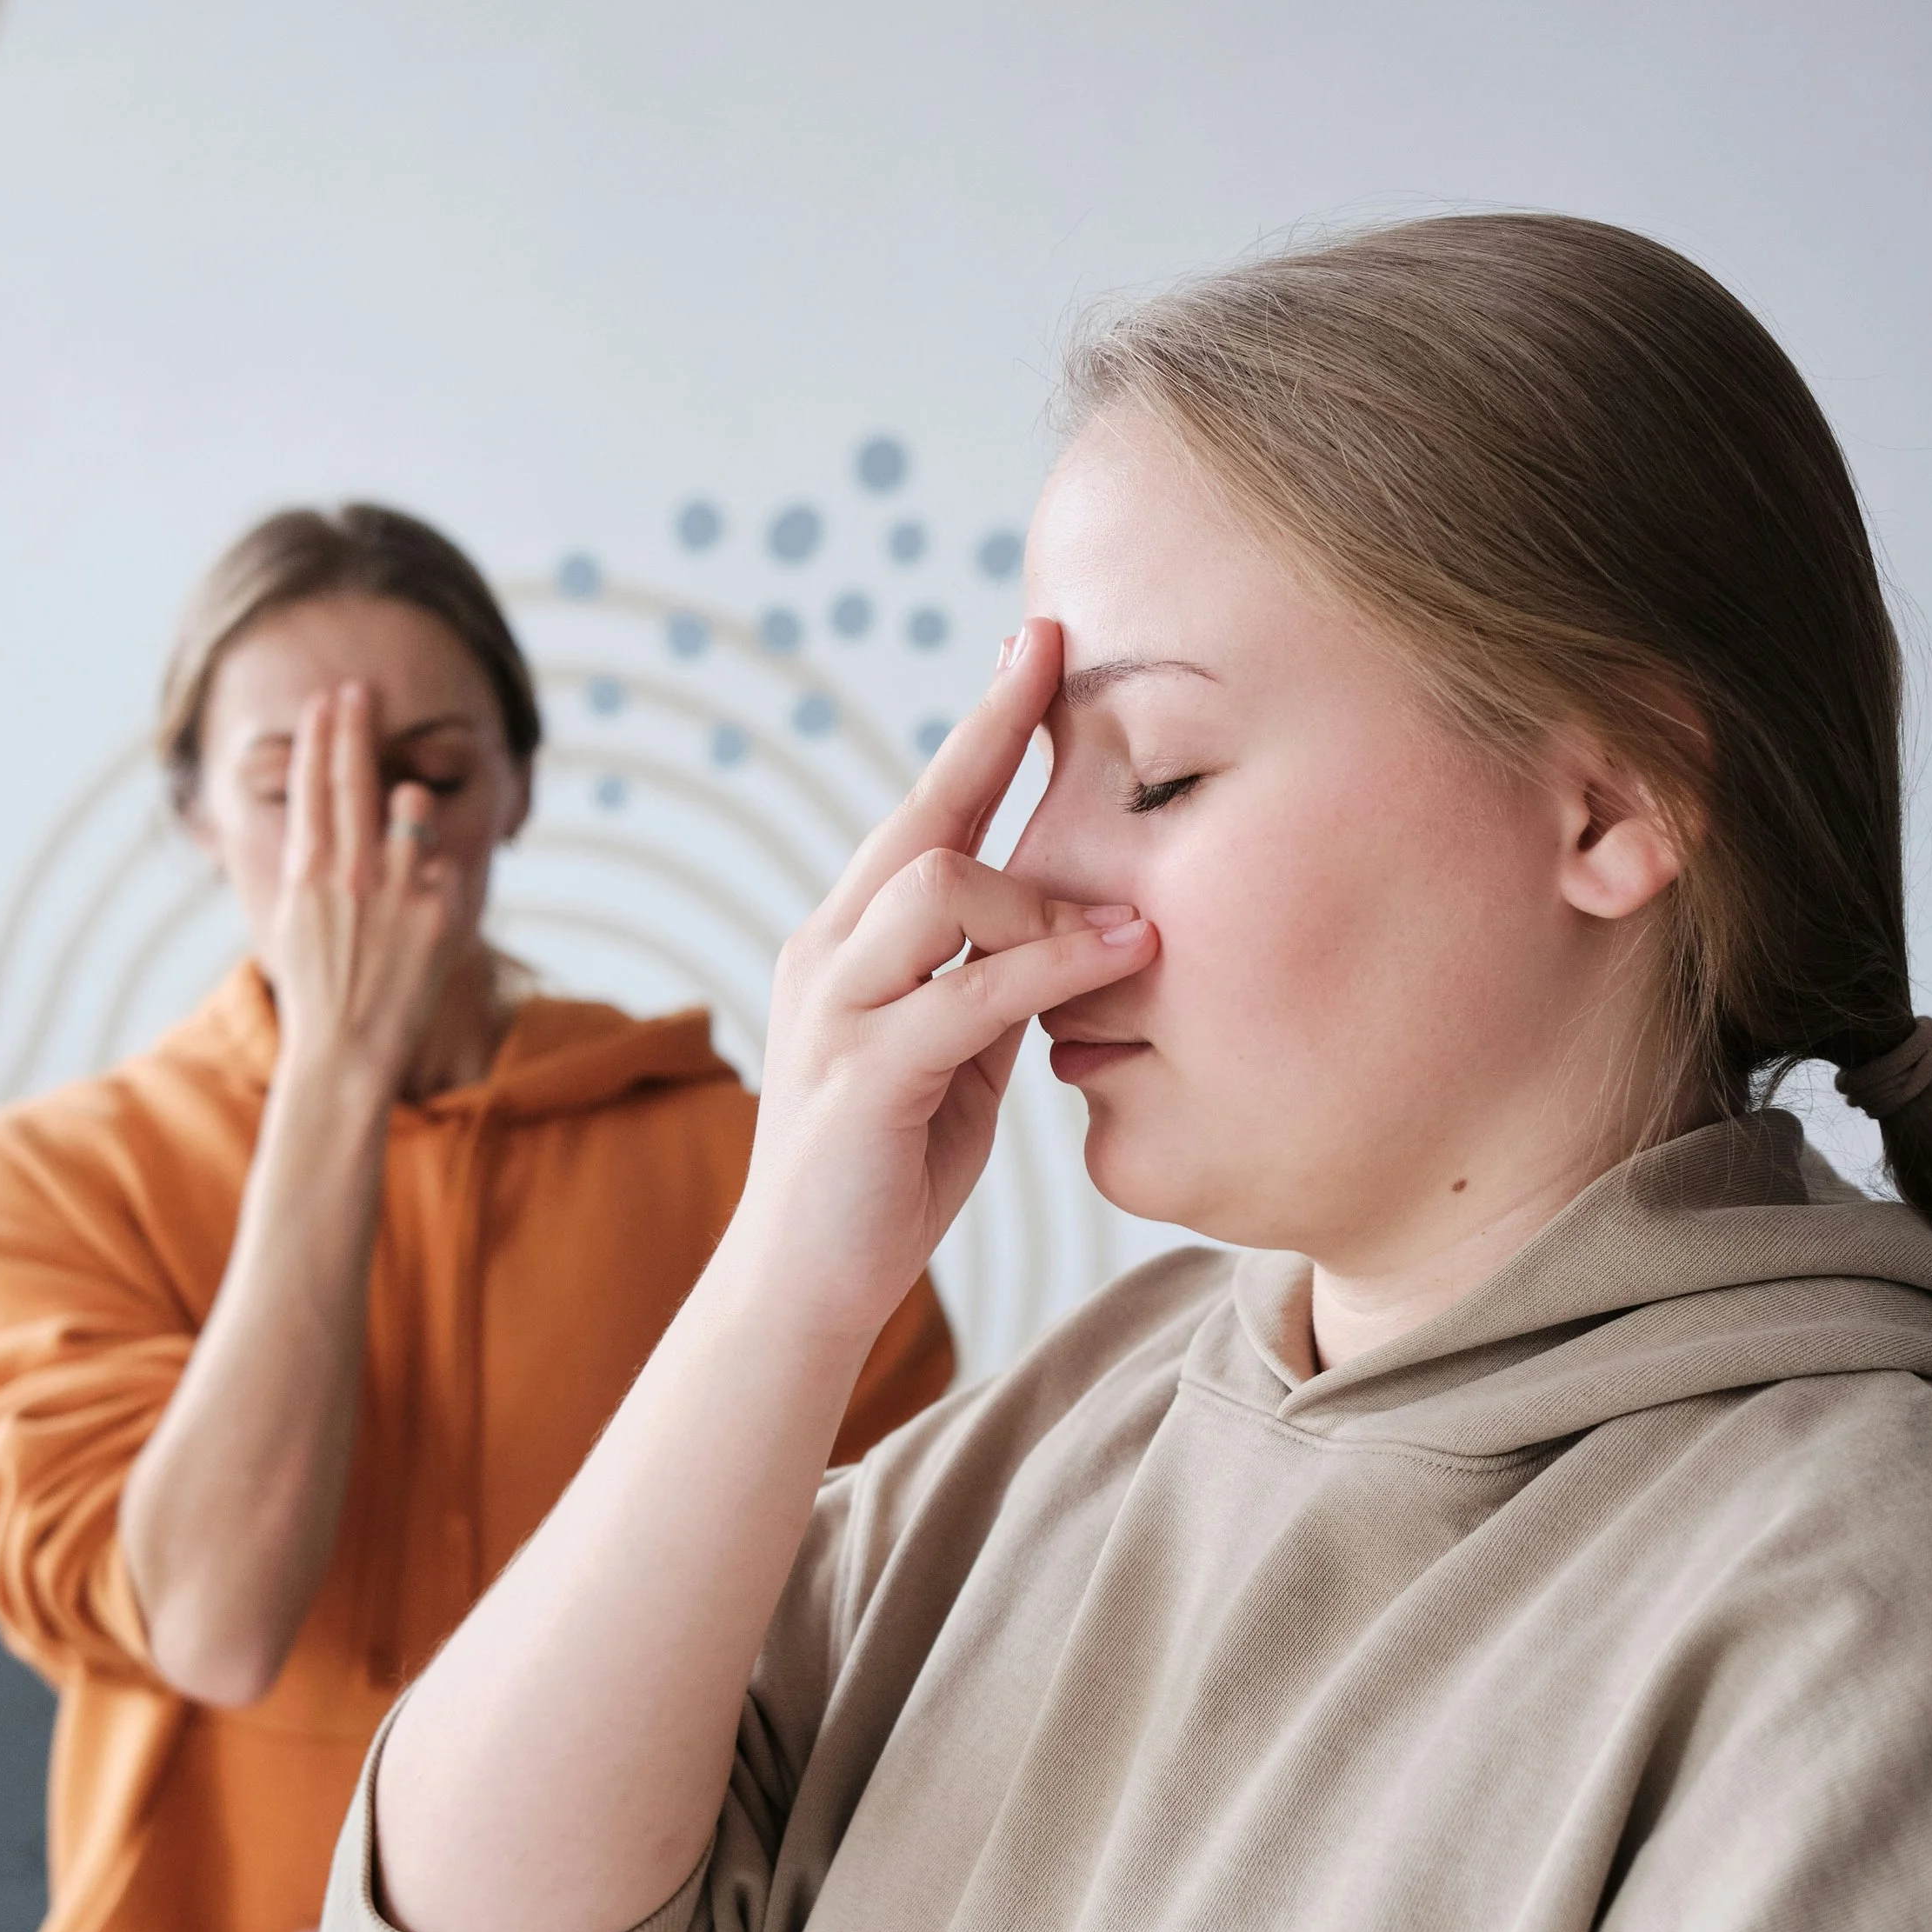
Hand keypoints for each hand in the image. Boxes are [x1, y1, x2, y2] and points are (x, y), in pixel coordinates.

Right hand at [265, 682, 463, 1097]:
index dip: (323, 736)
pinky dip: (434, 877)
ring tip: (403, 804)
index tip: (329, 699)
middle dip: (357, 726)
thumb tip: (322, 818)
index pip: (315, 783)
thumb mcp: (293, 916)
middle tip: (360, 688)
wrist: (344, 1051)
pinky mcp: (438, 916)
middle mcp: (351, 871)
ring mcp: (397, 891)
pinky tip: (418, 906)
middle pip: (356, 778)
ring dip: (409, 802)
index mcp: (309, 869)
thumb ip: (312, 862)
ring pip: (412, 809)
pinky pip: (443, 868)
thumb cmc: (316, 985)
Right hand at [729, 620, 1155, 1343]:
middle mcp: (826, 955)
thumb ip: (989, 986)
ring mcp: (834, 1009)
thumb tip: (1067, 926)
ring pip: (939, 886)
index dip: (980, 728)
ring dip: (1046, 898)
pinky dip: (1049, 967)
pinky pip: (967, 991)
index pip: (919, 813)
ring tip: (1126, 930)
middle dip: (993, 733)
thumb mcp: (953, 1060)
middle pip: (919, 817)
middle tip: (1062, 664)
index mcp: (848, 944)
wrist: (805, 1287)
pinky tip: (1116, 958)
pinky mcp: (860, 1074)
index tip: (1034, 644)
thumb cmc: (883, 1175)